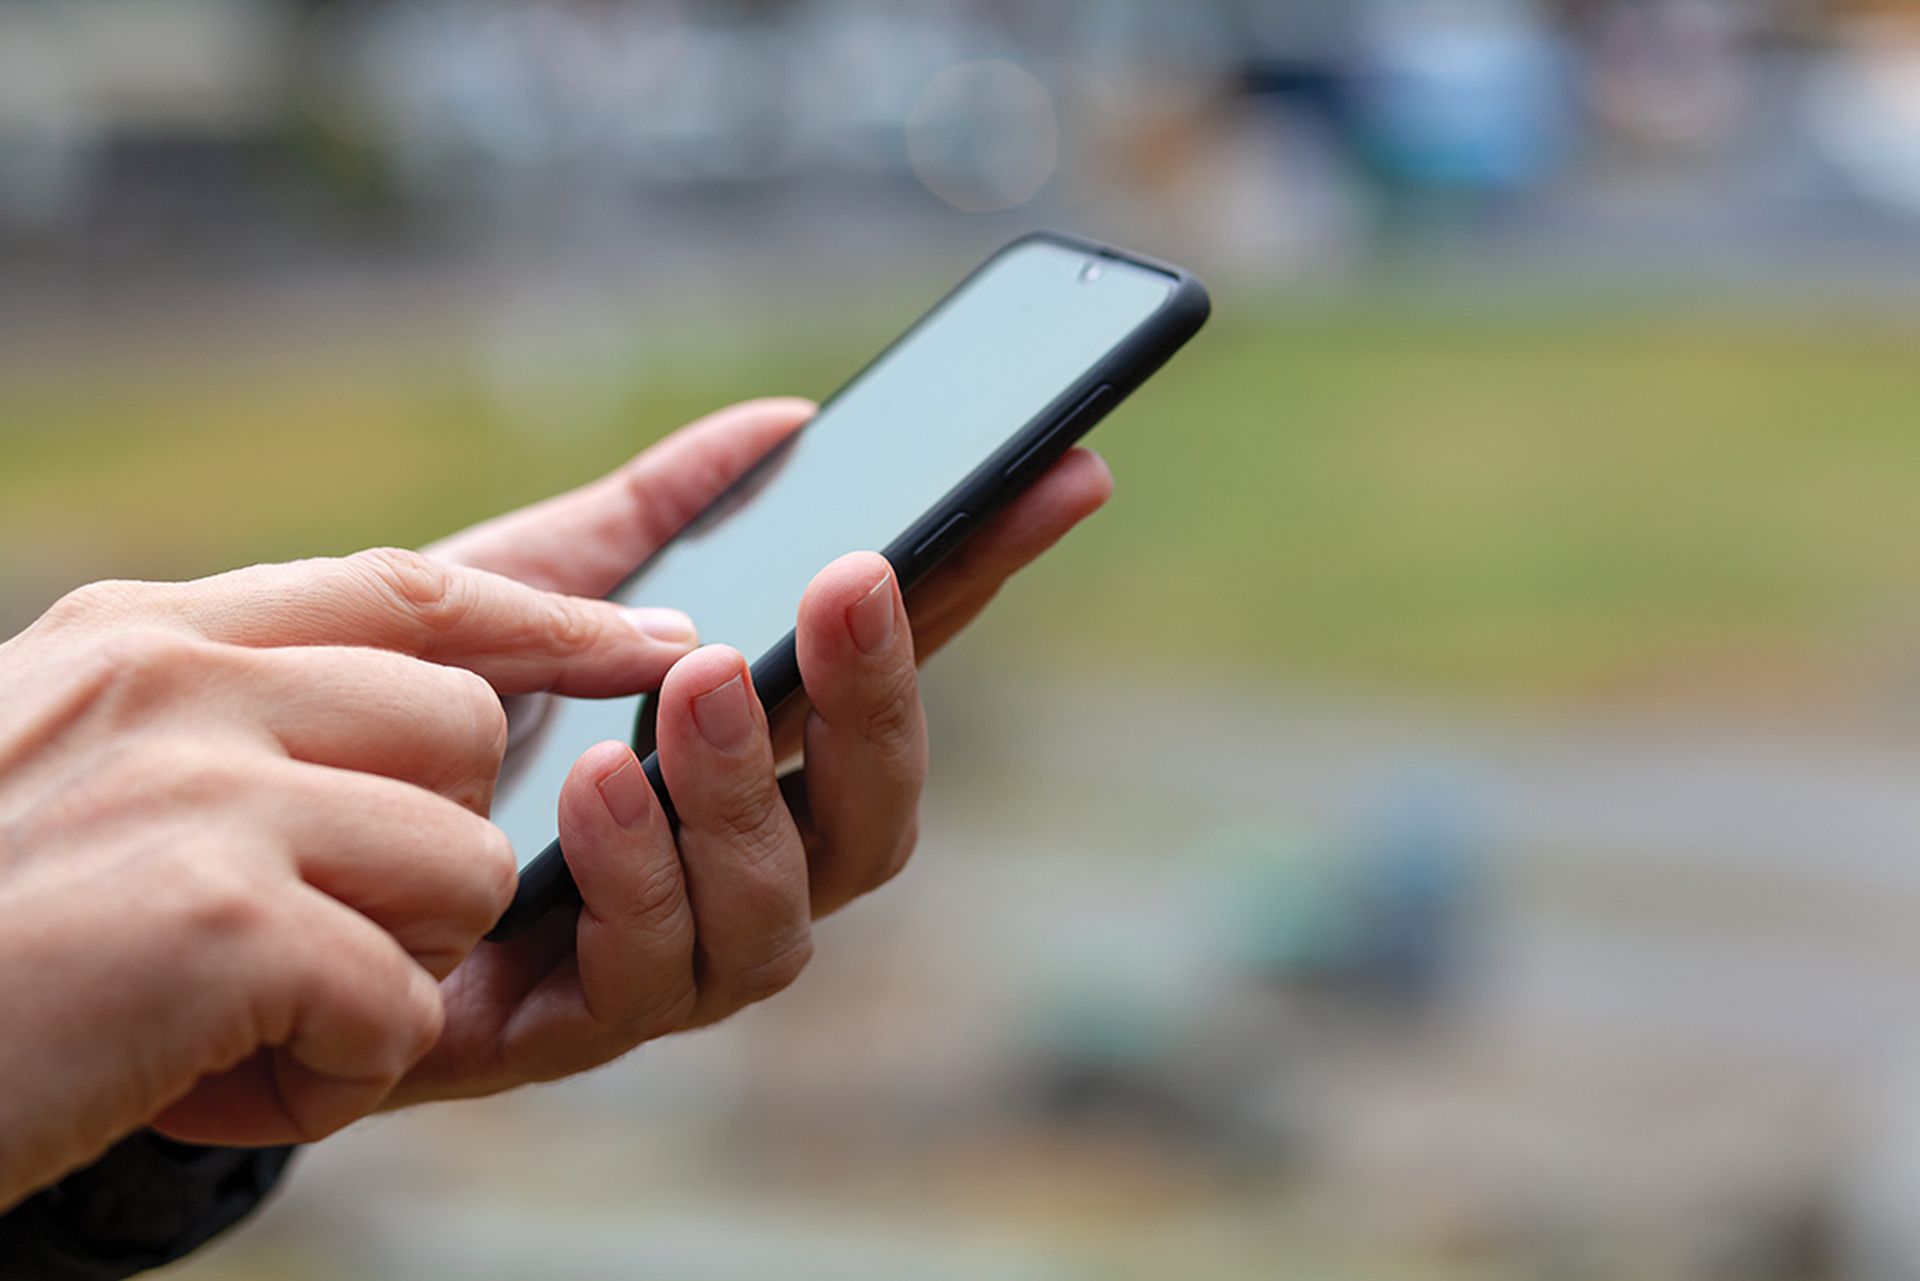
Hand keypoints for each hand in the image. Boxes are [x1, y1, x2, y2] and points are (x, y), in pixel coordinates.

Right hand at [0, 551, 697, 1206]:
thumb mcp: (72, 770)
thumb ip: (226, 720)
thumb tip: (424, 721)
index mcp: (149, 636)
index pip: (410, 589)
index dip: (549, 621)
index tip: (657, 641)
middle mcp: (180, 682)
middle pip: (465, 737)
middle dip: (425, 855)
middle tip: (299, 940)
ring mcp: (203, 789)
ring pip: (457, 870)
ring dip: (382, 977)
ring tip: (239, 1020)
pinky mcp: (222, 919)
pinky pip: (400, 1002)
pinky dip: (332, 1076)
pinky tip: (210, 1082)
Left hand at [390, 399, 1112, 1102]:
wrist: (250, 839)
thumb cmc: (405, 721)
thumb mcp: (522, 590)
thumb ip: (653, 518)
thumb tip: (788, 422)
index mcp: (744, 757)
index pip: (888, 672)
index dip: (980, 583)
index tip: (1060, 479)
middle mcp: (734, 863)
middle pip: (876, 814)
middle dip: (879, 701)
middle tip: (847, 583)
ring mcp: (669, 954)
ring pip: (785, 912)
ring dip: (748, 794)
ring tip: (693, 686)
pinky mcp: (576, 1030)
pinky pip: (655, 979)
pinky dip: (640, 880)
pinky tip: (593, 792)